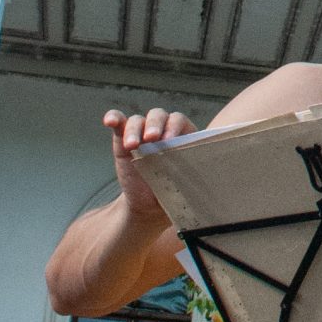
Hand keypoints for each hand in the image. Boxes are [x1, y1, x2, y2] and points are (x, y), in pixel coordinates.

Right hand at [103, 107, 195, 224]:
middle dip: (156, 125)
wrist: (151, 206)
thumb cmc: (176, 191)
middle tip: (153, 138)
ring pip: (138, 120)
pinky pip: (119, 123)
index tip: (170, 141)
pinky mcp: (123, 141)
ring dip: (135, 129)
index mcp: (183, 136)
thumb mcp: (188, 183)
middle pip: (159, 116)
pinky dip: (114, 118)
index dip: (175, 128)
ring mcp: (142, 134)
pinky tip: (109, 121)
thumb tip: (212, 174)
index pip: (179, 121)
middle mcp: (163, 131)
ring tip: (133, 145)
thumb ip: (196, 174)